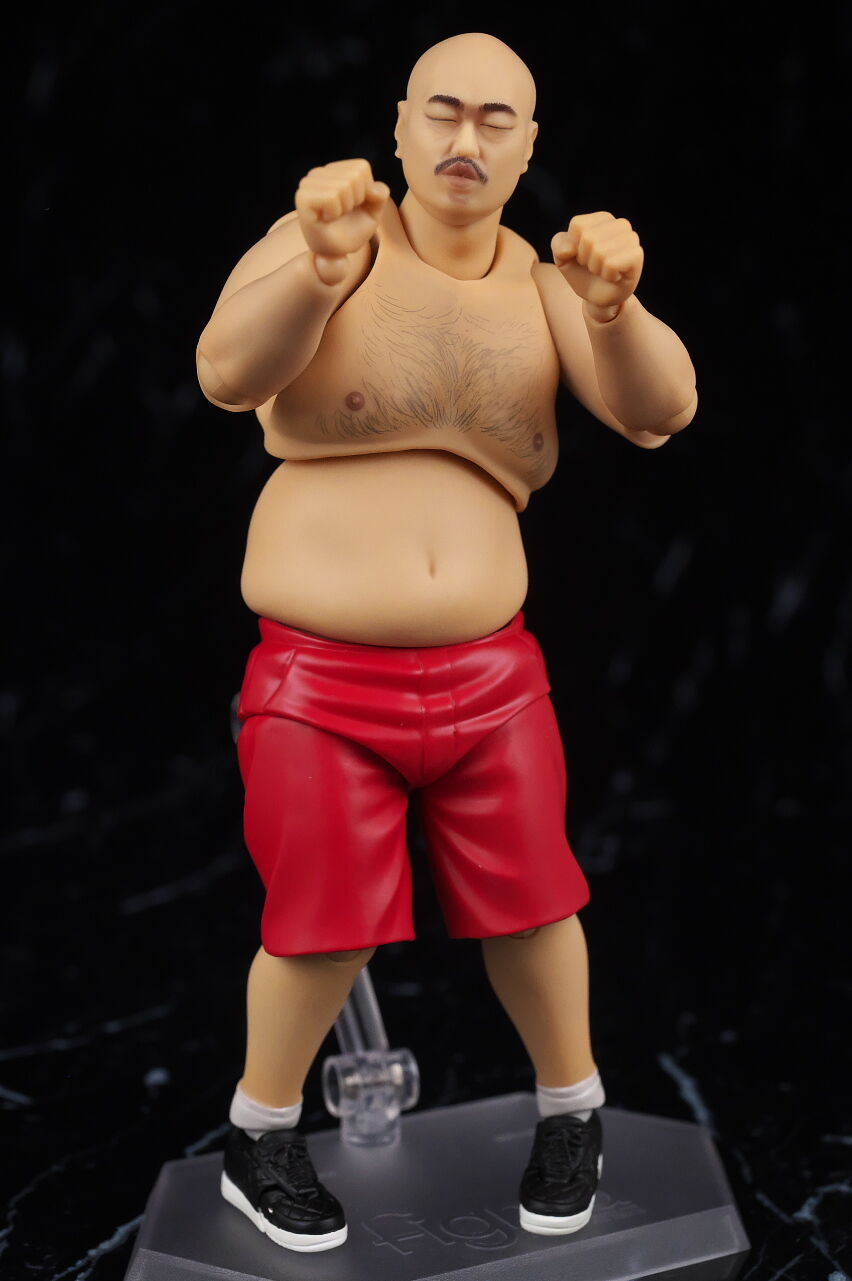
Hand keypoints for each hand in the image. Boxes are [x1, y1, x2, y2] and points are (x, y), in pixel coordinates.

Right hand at [295, 159, 389, 284]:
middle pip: (355, 176)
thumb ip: (379, 195)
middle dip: (356, 200)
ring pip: (344, 185)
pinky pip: (332, 197)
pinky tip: (327, 218)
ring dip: (345, 207)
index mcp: (335, 170)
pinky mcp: (302, 197)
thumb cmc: (350, 231)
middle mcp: (319, 173)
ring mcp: (308, 183)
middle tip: (342, 214)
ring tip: (334, 216)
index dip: (365, 191)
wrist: (334, 254)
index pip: (362, 167)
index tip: (353, 206)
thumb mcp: (372, 213)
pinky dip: (335, 212)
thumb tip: (372, 188)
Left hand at [552, 212, 643, 318]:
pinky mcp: (637, 255)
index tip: (583, 256)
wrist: (598, 297)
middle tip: (594, 265)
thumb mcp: (563, 258)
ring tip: (604, 270)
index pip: (577, 225)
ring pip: (600, 252)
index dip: (574, 246)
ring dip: (596, 268)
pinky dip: (607, 275)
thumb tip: (569, 249)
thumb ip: (559, 245)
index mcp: (602, 218)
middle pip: (588, 238)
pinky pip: (611, 264)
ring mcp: (631, 238)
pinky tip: (613, 276)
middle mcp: (620, 224)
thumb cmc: (583, 273)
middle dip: (585, 259)